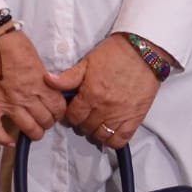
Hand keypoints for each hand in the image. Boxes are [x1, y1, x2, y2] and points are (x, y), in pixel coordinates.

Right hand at [0, 29, 66, 145]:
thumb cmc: (11, 41)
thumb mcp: (34, 56)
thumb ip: (41, 75)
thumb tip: (45, 85)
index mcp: (40, 83)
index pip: (58, 107)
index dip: (59, 111)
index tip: (55, 109)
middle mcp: (27, 97)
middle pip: (45, 120)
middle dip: (47, 121)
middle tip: (43, 118)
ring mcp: (7, 104)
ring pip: (28, 129)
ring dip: (33, 132)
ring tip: (32, 130)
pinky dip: (3, 140)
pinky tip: (9, 141)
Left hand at [48, 34, 162, 148]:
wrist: (143, 51)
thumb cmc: (114, 54)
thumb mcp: (87, 62)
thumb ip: (68, 76)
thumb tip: (47, 80)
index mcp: (90, 94)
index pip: (72, 117)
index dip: (69, 115)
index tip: (72, 110)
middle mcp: (104, 108)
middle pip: (85, 128)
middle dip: (81, 123)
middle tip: (84, 115)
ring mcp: (120, 115)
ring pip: (100, 136)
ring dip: (95, 131)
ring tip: (96, 122)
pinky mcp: (135, 119)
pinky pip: (120, 140)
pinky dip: (113, 140)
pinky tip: (109, 131)